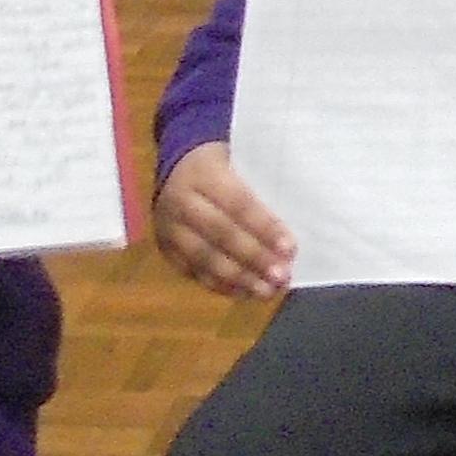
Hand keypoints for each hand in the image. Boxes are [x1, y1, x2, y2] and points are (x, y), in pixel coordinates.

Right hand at [155, 140, 296, 298]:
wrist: (175, 167)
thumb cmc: (223, 166)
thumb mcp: (241, 162)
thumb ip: (261, 193)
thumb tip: (288, 236)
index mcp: (203, 173)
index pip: (238, 203)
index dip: (264, 227)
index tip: (290, 248)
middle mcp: (181, 201)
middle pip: (220, 233)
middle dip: (254, 258)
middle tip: (281, 276)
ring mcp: (169, 228)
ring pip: (204, 257)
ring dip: (239, 278)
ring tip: (266, 291)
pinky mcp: (165, 249)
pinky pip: (193, 271)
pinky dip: (221, 285)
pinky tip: (245, 292)